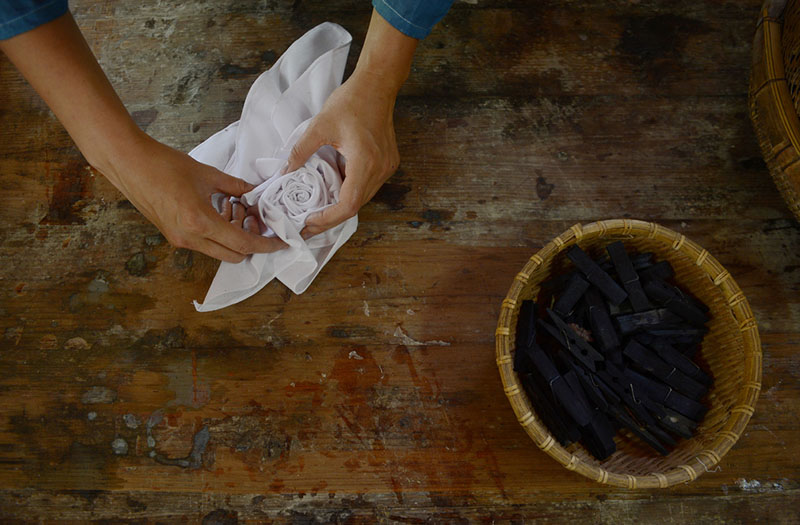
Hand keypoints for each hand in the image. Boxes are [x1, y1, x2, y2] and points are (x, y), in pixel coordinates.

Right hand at [0, 13, 284, 263]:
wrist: (129, 164)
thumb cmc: (165, 164)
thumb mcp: (207, 174)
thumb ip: (235, 186)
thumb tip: (256, 193)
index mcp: (201, 223)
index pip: (243, 243)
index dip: (267, 244)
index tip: (283, 242)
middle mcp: (191, 239)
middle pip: (235, 255)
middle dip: (253, 242)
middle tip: (258, 219)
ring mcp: (180, 240)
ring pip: (220, 252)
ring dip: (235, 238)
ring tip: (237, 210)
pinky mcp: (173, 237)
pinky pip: (206, 245)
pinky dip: (220, 234)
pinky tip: (220, 211)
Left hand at [284, 8, 417, 238]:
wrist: (377, 85)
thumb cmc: (351, 101)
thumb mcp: (319, 125)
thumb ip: (301, 151)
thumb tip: (285, 171)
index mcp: (365, 163)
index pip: (348, 205)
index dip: (328, 219)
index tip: (309, 222)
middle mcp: (380, 169)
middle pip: (356, 206)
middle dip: (331, 216)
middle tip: (307, 222)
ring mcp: (386, 167)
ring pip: (362, 197)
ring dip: (341, 205)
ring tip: (318, 209)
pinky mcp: (388, 163)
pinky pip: (368, 186)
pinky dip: (350, 191)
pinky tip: (334, 189)